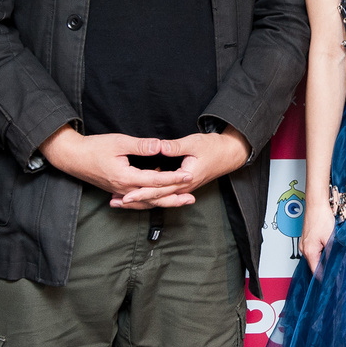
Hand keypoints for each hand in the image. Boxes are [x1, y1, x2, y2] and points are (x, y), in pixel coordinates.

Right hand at [40, 126, 194, 204]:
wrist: (72, 157)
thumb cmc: (94, 148)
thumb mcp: (118, 142)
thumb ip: (140, 145)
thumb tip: (160, 146)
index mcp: (126, 177)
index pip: (155, 180)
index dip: (174, 179)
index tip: (189, 176)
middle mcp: (124, 189)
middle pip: (154, 197)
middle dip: (174, 198)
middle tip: (192, 198)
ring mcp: (120, 191)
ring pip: (146, 201)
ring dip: (164, 202)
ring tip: (181, 201)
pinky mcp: (117, 190)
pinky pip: (137, 200)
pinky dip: (150, 201)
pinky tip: (158, 198)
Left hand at [113, 126, 250, 207]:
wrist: (229, 154)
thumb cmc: (213, 147)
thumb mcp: (194, 143)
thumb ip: (175, 146)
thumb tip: (159, 146)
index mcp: (185, 179)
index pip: (159, 189)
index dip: (141, 192)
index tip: (126, 195)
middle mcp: (183, 188)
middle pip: (156, 199)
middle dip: (136, 201)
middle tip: (116, 203)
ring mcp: (183, 188)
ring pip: (158, 199)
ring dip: (140, 200)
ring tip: (120, 202)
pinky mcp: (182, 185)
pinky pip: (163, 194)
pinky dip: (149, 195)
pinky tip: (136, 193)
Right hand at [301, 192, 335, 272]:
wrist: (316, 204)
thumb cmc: (321, 218)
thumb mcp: (330, 238)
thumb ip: (331, 253)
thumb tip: (334, 264)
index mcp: (309, 251)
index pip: (316, 270)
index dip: (325, 276)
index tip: (332, 280)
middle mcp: (304, 248)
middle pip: (315, 263)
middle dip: (325, 265)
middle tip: (336, 267)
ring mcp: (305, 243)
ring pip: (316, 255)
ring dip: (324, 256)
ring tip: (333, 253)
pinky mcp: (307, 238)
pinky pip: (315, 248)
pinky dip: (321, 249)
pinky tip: (328, 244)